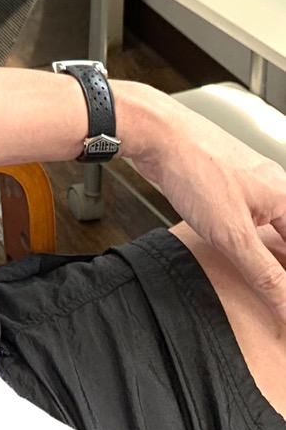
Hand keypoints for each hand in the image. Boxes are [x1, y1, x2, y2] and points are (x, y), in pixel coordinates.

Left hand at [120, 83, 285, 320]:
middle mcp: (270, 184)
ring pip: (269, 221)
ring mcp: (246, 179)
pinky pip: (246, 212)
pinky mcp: (223, 179)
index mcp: (284, 196)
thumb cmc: (193, 168)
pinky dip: (246, 233)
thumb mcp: (233, 235)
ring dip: (267, 250)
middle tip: (275, 292)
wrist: (155, 131)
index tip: (281, 298)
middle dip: (281, 263)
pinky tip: (233, 245)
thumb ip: (265, 275)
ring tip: (263, 277)